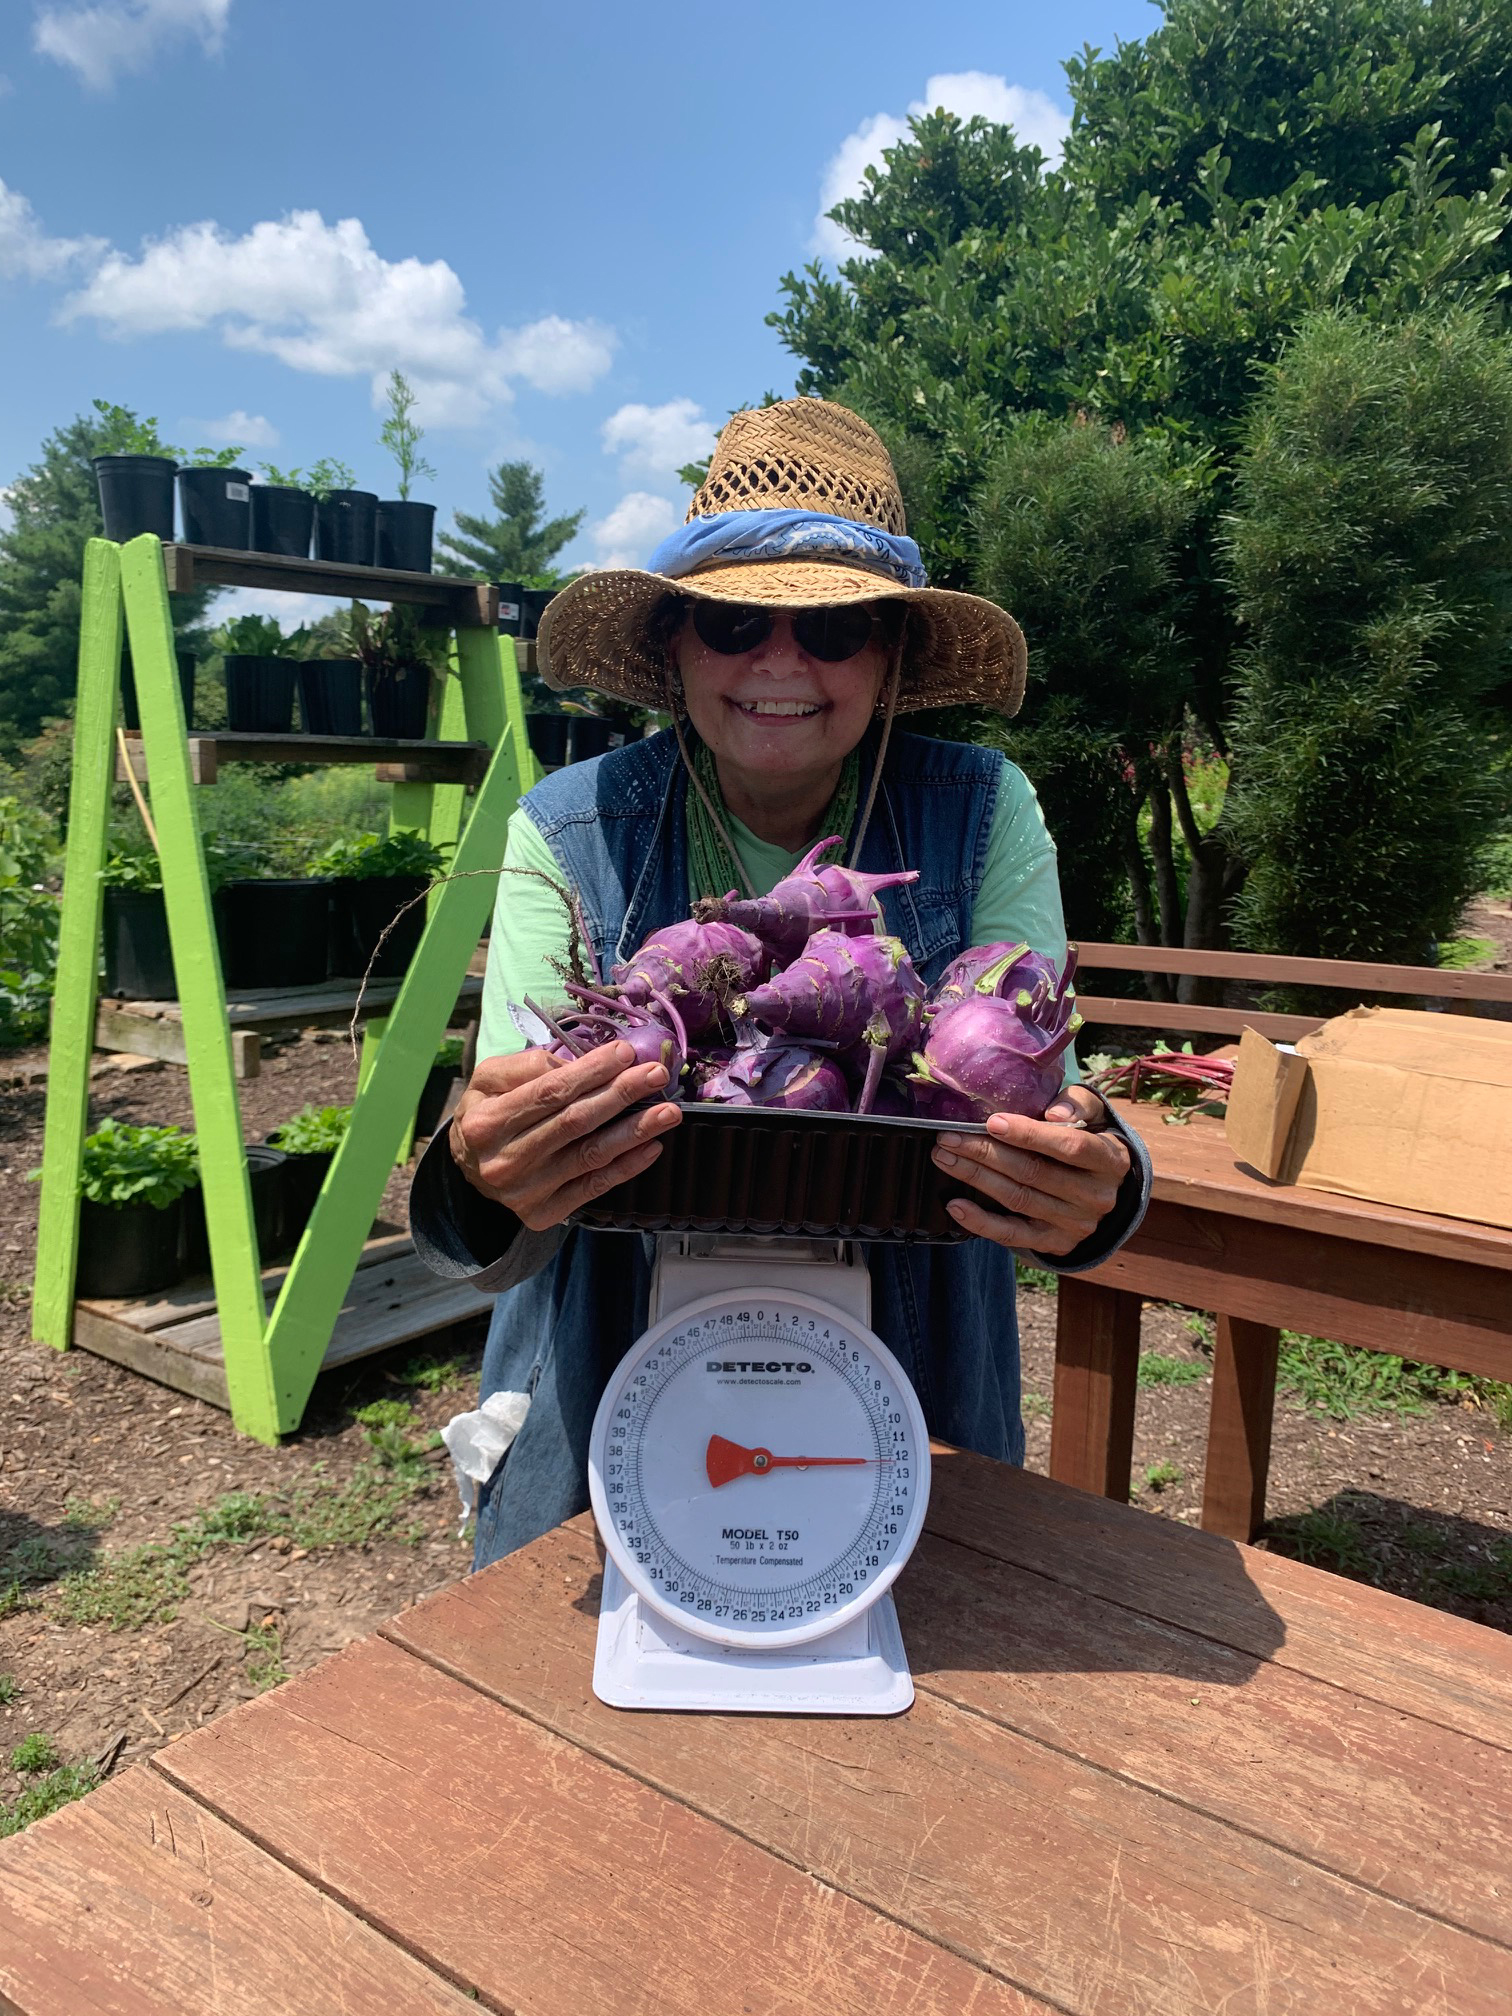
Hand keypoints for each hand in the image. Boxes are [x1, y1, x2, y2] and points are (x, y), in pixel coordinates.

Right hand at [449, 1042, 681, 1230]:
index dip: (591, 1071)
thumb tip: (577, 1063)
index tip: (626, 1053)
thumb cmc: (486, 1115)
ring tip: (668, 1112)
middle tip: (656, 1074)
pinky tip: (651, 1147)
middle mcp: (504, 1161)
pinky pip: (594, 1187)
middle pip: (575, 1122)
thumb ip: (527, 1066)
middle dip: (621, 1094)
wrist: (467, 1170)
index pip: (549, 1092)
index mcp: (487, 1123)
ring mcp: (525, 1192)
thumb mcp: (488, 1081)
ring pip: (590, 1156)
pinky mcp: (543, 1214)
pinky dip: (626, 1167)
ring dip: (635, 1131)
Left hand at [930, 1083, 1130, 1256]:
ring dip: (975, 1178)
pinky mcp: (1055, 1244)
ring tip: (944, 1158)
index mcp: (1110, 1160)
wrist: (1106, 1188)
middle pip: (1034, 1173)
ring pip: (1018, 1200)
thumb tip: (1055, 1114)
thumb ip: (1077, 1104)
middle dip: (986, 1153)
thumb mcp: (1093, 1114)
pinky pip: (1012, 1236)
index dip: (1030, 1135)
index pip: (1070, 1146)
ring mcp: (1076, 1225)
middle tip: (948, 1137)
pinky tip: (955, 1204)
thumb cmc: (1089, 1139)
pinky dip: (981, 1222)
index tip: (991, 1122)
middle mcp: (1096, 1197)